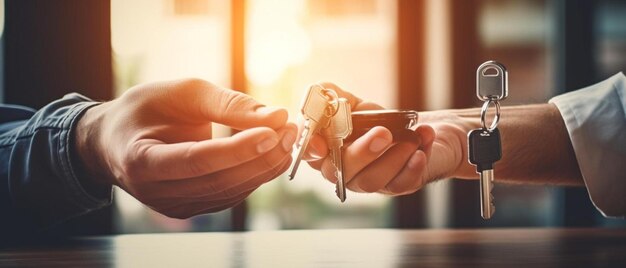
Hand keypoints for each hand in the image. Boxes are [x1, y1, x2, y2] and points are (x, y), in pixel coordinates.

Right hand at [74, 79, 296, 217]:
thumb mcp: (181, 93)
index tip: (273, 131)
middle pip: (219, 181)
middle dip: (261, 156)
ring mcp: (174, 206)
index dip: (238, 149)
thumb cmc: (145, 110)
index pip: (198, 161)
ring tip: (287, 137)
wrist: (116, 140)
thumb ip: (227, 104)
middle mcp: (155, 192)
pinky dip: (255, 174)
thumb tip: (276, 115)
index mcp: (141, 160)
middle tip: (290, 130)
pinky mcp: (191, 208)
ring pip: (230, 192)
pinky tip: (272, 153)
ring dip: (265, 166)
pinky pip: (230, 195)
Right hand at [304, 83, 474, 195]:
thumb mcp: (346, 98)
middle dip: (361, 153)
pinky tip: (420, 151)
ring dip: (392, 158)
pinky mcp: (395, 185)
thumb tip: (319, 99)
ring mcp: (367, 180)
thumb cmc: (373, 117)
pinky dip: (411, 168)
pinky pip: (400, 184)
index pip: (307, 153)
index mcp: (323, 148)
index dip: (311, 149)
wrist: (413, 128)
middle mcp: (340, 170)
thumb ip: (325, 93)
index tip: (322, 144)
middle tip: (383, 133)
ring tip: (410, 139)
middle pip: (340, 172)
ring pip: (370, 181)